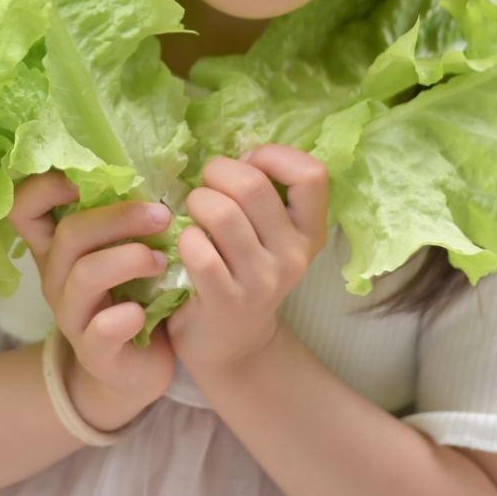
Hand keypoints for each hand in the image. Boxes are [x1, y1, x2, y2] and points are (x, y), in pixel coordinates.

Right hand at [8, 173, 176, 430]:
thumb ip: (125, 215)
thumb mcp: (122, 250)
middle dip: (118, 217)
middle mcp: (56, 278)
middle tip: (162, 214)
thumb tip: (157, 164)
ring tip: (162, 259)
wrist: (137, 369)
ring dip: (129, 259)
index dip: (46, 185)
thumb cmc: (133, 294)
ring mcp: (72, 317)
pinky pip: (101, 330)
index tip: (89, 178)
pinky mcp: (95, 352)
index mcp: (58, 247)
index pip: (24, 207)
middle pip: (69, 234)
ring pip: (85, 276)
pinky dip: (124, 317)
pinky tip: (144, 313)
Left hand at [167, 145, 328, 372]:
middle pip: (253, 186)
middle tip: (207, 186)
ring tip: (194, 212)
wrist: (233, 343)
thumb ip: (267, 194)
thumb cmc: (245, 271)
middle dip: (218, 172)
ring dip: (197, 201)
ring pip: (222, 213)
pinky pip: (198, 251)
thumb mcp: (271, 235)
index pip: (312, 174)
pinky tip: (185, 245)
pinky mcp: (226, 301)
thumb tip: (238, 152)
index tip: (249, 164)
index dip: (273, 155)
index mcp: (309, 231)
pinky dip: (184, 239)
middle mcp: (293, 256)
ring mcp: (262, 281)